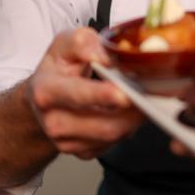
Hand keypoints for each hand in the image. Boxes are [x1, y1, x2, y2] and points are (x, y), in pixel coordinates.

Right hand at [28, 27, 142, 159]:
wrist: (43, 97)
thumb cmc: (58, 67)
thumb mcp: (64, 43)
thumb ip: (82, 43)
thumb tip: (104, 56)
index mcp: (46, 91)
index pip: (76, 95)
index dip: (102, 95)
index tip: (124, 93)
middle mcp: (54, 121)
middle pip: (102, 125)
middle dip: (132, 110)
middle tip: (151, 93)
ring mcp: (67, 141)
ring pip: (113, 136)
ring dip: (134, 119)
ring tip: (146, 99)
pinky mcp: (82, 152)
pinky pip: (114, 144)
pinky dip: (128, 127)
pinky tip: (131, 111)